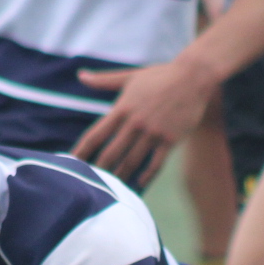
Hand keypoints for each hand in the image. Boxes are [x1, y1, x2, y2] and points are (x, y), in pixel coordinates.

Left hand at [70, 56, 217, 188]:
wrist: (193, 77)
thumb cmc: (160, 76)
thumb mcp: (129, 76)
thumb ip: (104, 80)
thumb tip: (80, 75)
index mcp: (122, 108)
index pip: (96, 135)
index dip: (82, 151)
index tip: (70, 163)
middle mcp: (135, 122)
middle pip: (111, 153)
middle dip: (99, 170)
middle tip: (90, 183)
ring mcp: (153, 132)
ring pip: (131, 161)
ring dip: (120, 176)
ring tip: (112, 188)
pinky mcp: (170, 139)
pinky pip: (156, 163)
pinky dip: (147, 175)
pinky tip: (139, 183)